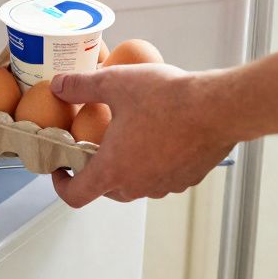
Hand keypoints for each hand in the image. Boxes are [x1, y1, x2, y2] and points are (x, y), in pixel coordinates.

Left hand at [48, 64, 237, 207]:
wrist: (218, 107)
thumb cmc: (167, 98)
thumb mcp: (114, 83)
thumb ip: (80, 86)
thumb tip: (58, 85)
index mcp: (113, 170)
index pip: (76, 195)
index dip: (62, 185)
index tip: (61, 170)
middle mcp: (138, 186)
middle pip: (105, 190)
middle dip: (94, 171)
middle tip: (93, 145)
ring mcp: (165, 186)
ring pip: (135, 184)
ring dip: (126, 168)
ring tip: (128, 137)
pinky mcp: (187, 179)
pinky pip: (161, 178)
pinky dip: (153, 164)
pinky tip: (158, 136)